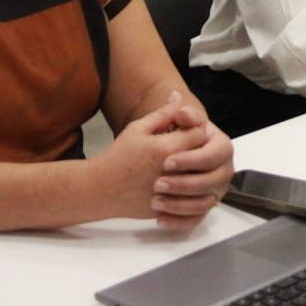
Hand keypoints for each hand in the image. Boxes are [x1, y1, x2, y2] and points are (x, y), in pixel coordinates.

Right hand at [93, 93, 221, 226]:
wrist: (100, 189)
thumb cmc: (118, 156)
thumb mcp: (137, 129)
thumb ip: (162, 114)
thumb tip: (178, 97)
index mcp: (165, 148)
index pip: (199, 134)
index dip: (196, 129)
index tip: (188, 130)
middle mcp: (172, 172)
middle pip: (205, 157)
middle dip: (201, 150)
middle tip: (192, 147)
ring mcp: (171, 193)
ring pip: (203, 182)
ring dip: (200, 173)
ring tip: (189, 166)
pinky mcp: (169, 209)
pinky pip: (192, 203)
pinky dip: (193, 194)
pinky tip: (184, 185)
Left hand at [151, 104, 234, 230]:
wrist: (153, 164)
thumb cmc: (159, 141)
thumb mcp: (161, 126)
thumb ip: (173, 115)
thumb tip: (176, 98)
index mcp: (218, 144)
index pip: (214, 153)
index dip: (192, 158)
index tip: (166, 161)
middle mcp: (222, 168)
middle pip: (214, 180)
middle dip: (186, 183)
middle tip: (159, 183)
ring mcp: (214, 190)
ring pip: (206, 203)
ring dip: (181, 204)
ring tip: (155, 201)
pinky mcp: (202, 208)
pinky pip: (196, 220)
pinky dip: (178, 221)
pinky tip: (159, 218)